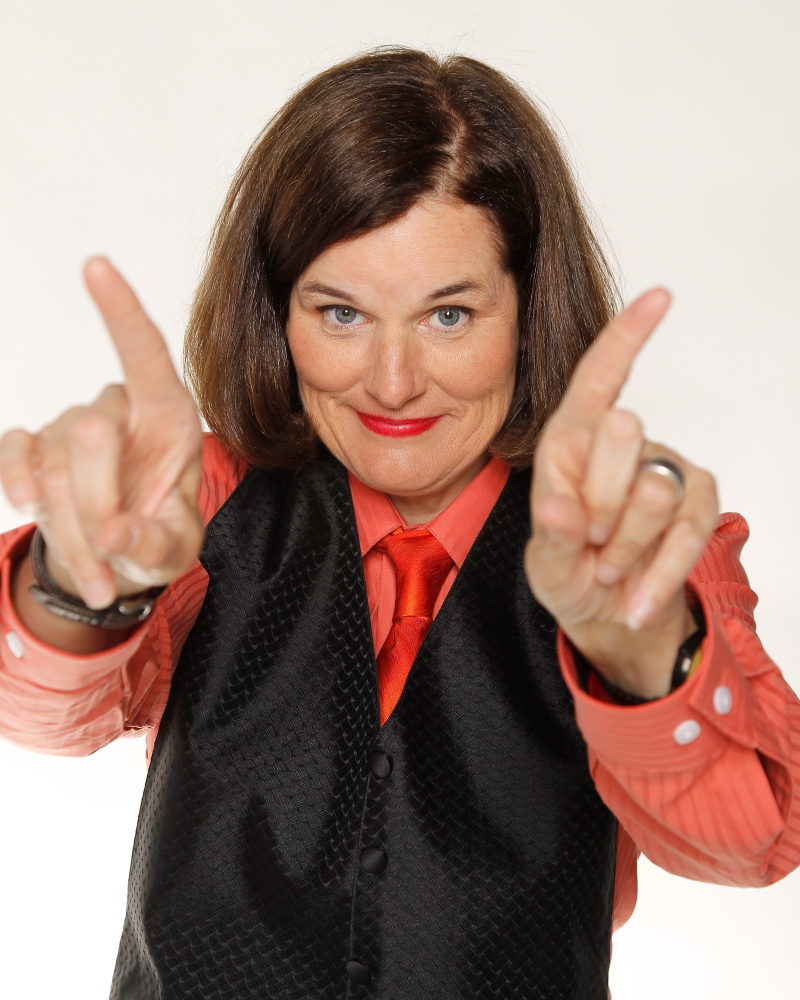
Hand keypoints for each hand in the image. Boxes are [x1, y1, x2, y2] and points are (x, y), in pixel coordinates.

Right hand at [0, 258, 203, 609]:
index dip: (121, 312)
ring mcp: (68, 425)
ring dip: (71, 530)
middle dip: (99, 503)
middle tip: (114, 552)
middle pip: (92, 431)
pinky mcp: (32, 446)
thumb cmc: (156, 537)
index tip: (95, 265)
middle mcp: (117, 409)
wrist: (113, 559)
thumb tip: (115, 535)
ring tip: (99, 578)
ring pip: (53, 465)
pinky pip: (14, 455)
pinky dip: (20, 486)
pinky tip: (28, 505)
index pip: (145, 353)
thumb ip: (156, 542)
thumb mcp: (175, 549)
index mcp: (167, 416)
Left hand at [525, 290, 718, 698]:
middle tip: (587, 541)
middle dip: (599, 505)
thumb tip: (557, 508)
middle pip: (622, 435)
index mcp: (569, 439)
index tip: (661, 295)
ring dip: (626, 546)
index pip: (599, 377)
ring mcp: (665, 467)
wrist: (607, 611)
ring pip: (656, 491)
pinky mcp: (699, 499)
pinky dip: (658, 574)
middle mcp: (620, 442)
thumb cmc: (567, 568)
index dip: (628, 336)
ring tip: (606, 564)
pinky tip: (634, 599)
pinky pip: (688, 531)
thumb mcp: (546, 560)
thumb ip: (551, 536)